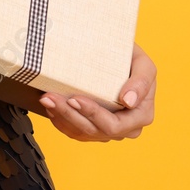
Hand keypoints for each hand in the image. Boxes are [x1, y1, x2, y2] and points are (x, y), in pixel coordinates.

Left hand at [38, 41, 155, 140]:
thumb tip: (129, 101)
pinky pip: (75, 132)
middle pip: (95, 130)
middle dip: (70, 114)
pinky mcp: (95, 128)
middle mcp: (127, 128)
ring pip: (82, 132)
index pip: (114, 124)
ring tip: (46, 99)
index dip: (92, 114)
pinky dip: (61, 120)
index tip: (74, 98)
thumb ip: (141, 81)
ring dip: (61, 116)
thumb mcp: (143, 63)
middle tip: (50, 97)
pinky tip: (51, 107)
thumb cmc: (131, 59)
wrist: (119, 57)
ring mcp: (110, 130)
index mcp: (142, 115)